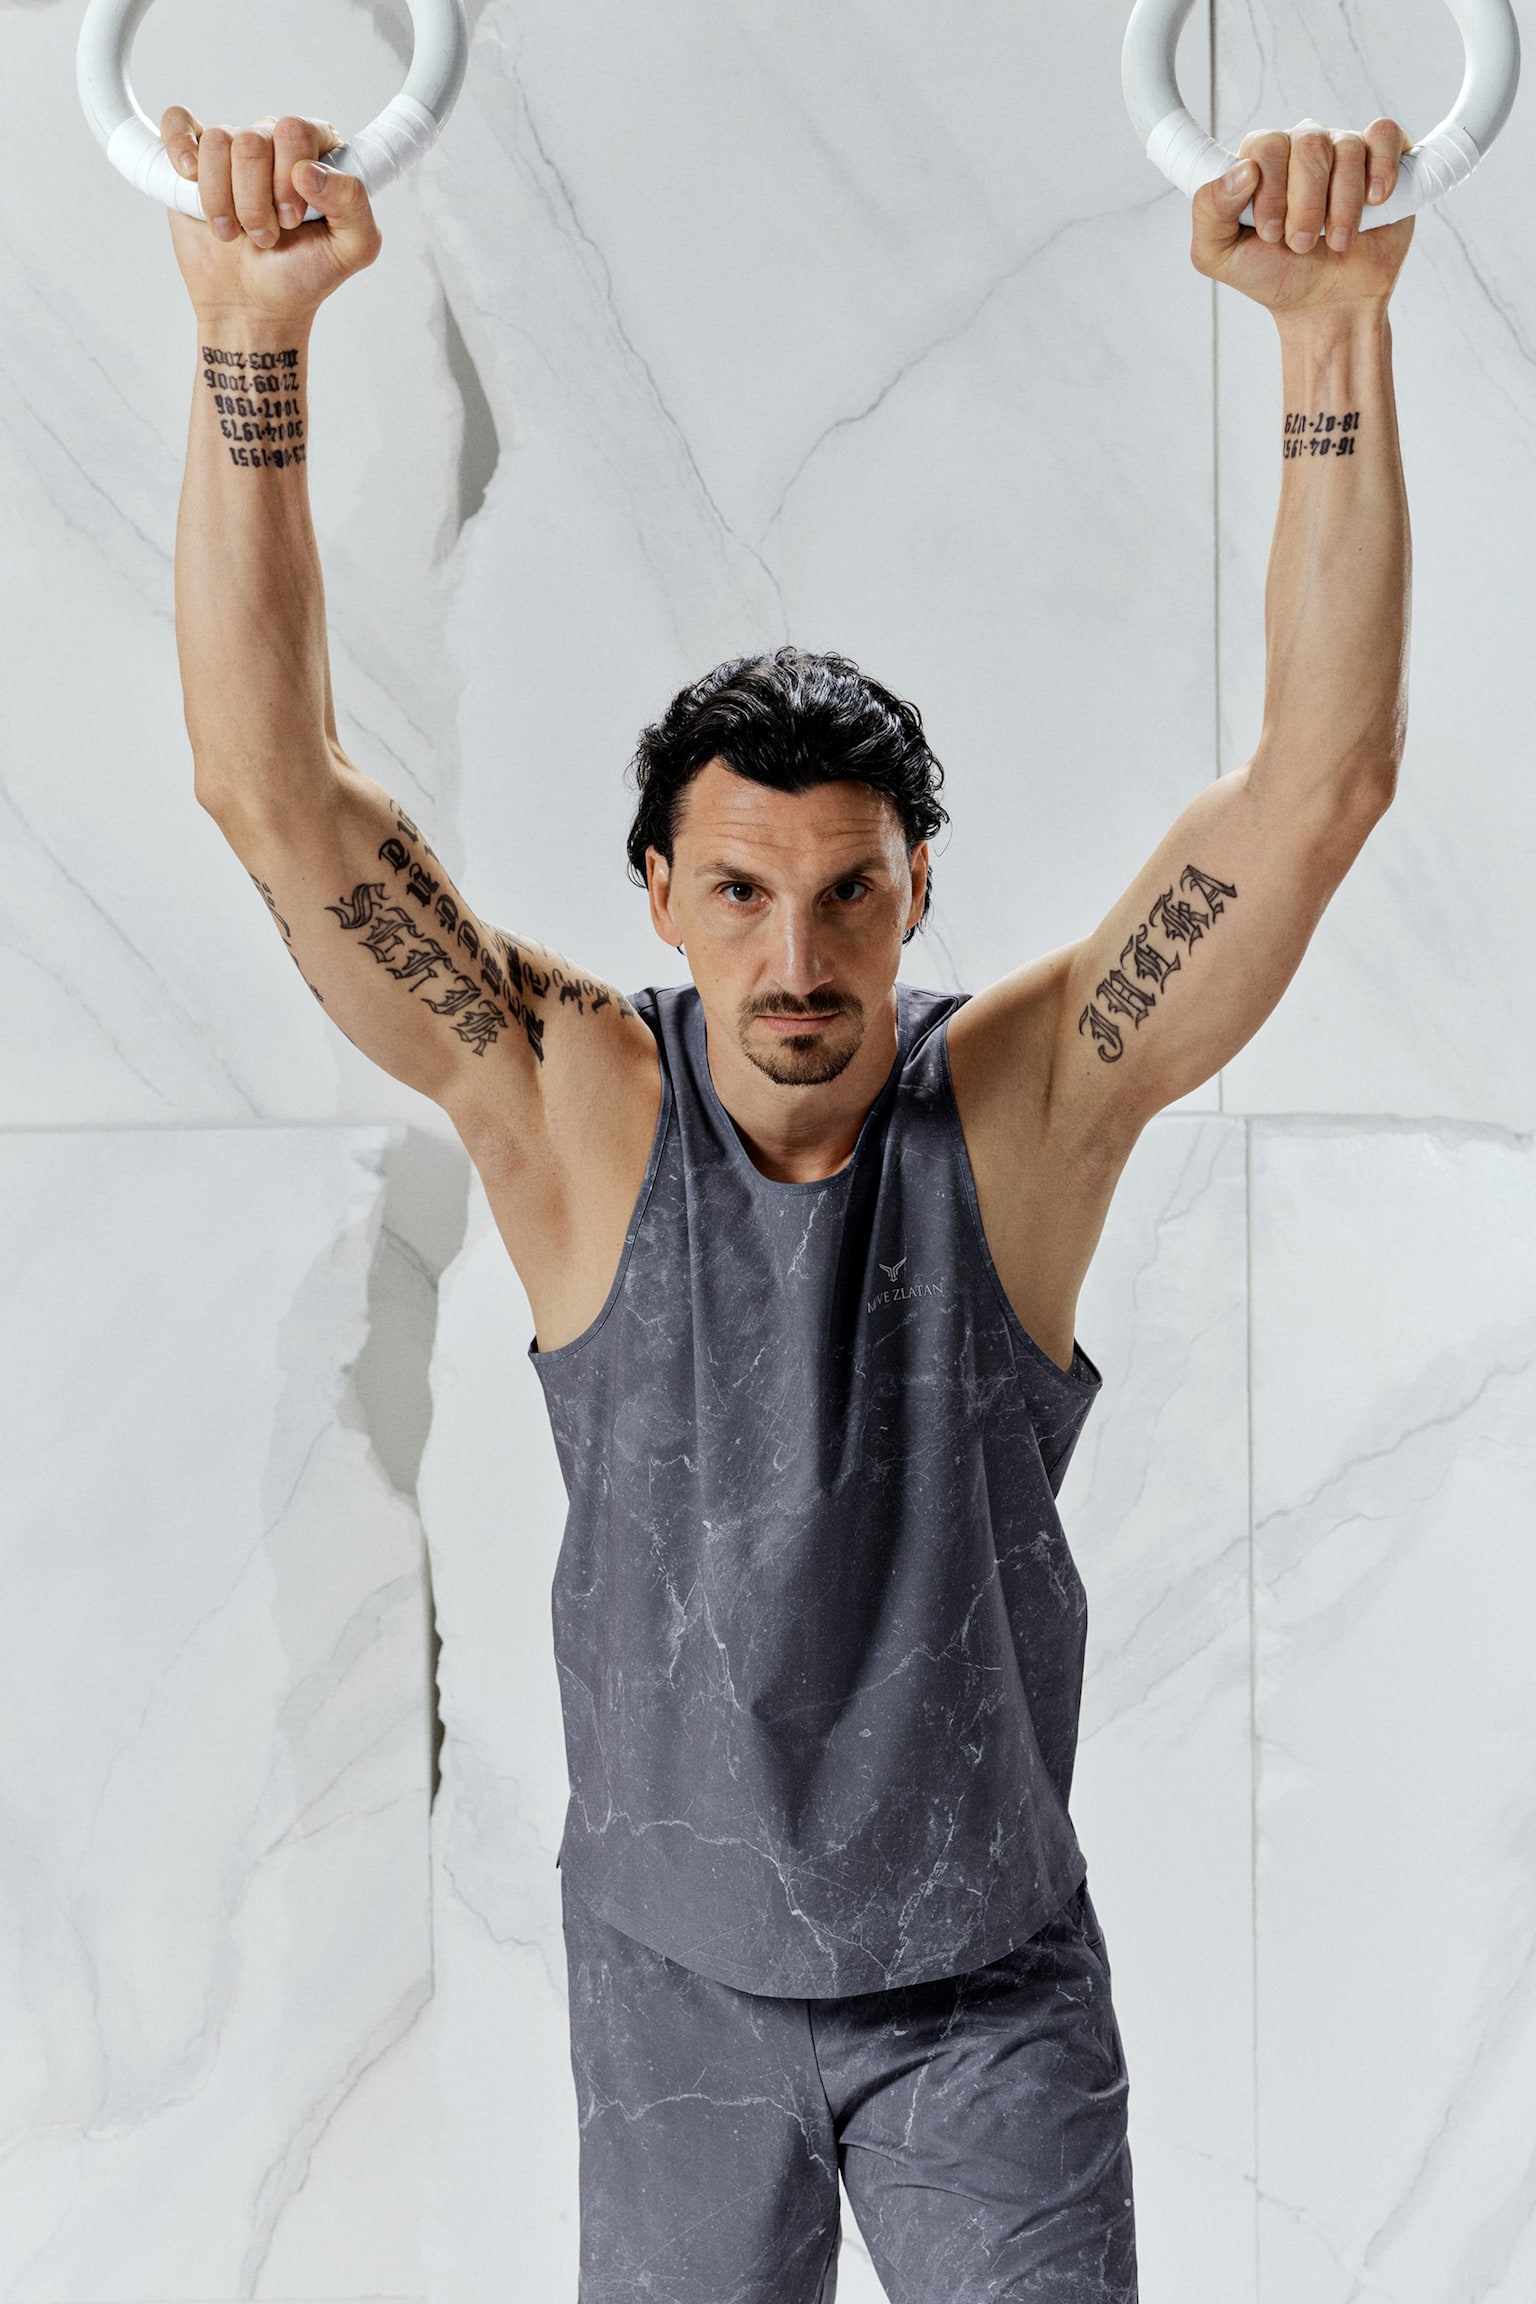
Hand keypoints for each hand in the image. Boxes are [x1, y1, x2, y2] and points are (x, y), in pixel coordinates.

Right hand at [161, 108, 381, 321]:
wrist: (253, 306)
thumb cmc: (302, 276)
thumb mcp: (352, 250)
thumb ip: (354, 203)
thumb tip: (307, 170)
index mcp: (317, 152)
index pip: (295, 131)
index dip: (287, 180)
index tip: (291, 221)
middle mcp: (276, 142)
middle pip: (252, 140)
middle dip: (254, 200)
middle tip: (264, 236)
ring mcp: (233, 149)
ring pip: (216, 143)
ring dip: (222, 201)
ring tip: (234, 232)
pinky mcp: (195, 159)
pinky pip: (178, 122)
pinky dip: (179, 147)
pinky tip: (190, 177)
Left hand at [1192, 119, 1414, 318]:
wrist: (1327, 305)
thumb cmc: (1275, 276)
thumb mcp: (1220, 256)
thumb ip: (1209, 212)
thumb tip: (1242, 170)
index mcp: (1260, 162)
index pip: (1265, 145)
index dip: (1271, 191)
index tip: (1272, 234)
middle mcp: (1300, 147)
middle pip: (1308, 143)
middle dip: (1306, 204)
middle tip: (1302, 244)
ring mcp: (1343, 149)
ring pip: (1347, 147)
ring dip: (1342, 204)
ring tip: (1336, 241)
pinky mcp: (1382, 159)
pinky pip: (1385, 136)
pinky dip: (1381, 169)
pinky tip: (1375, 201)